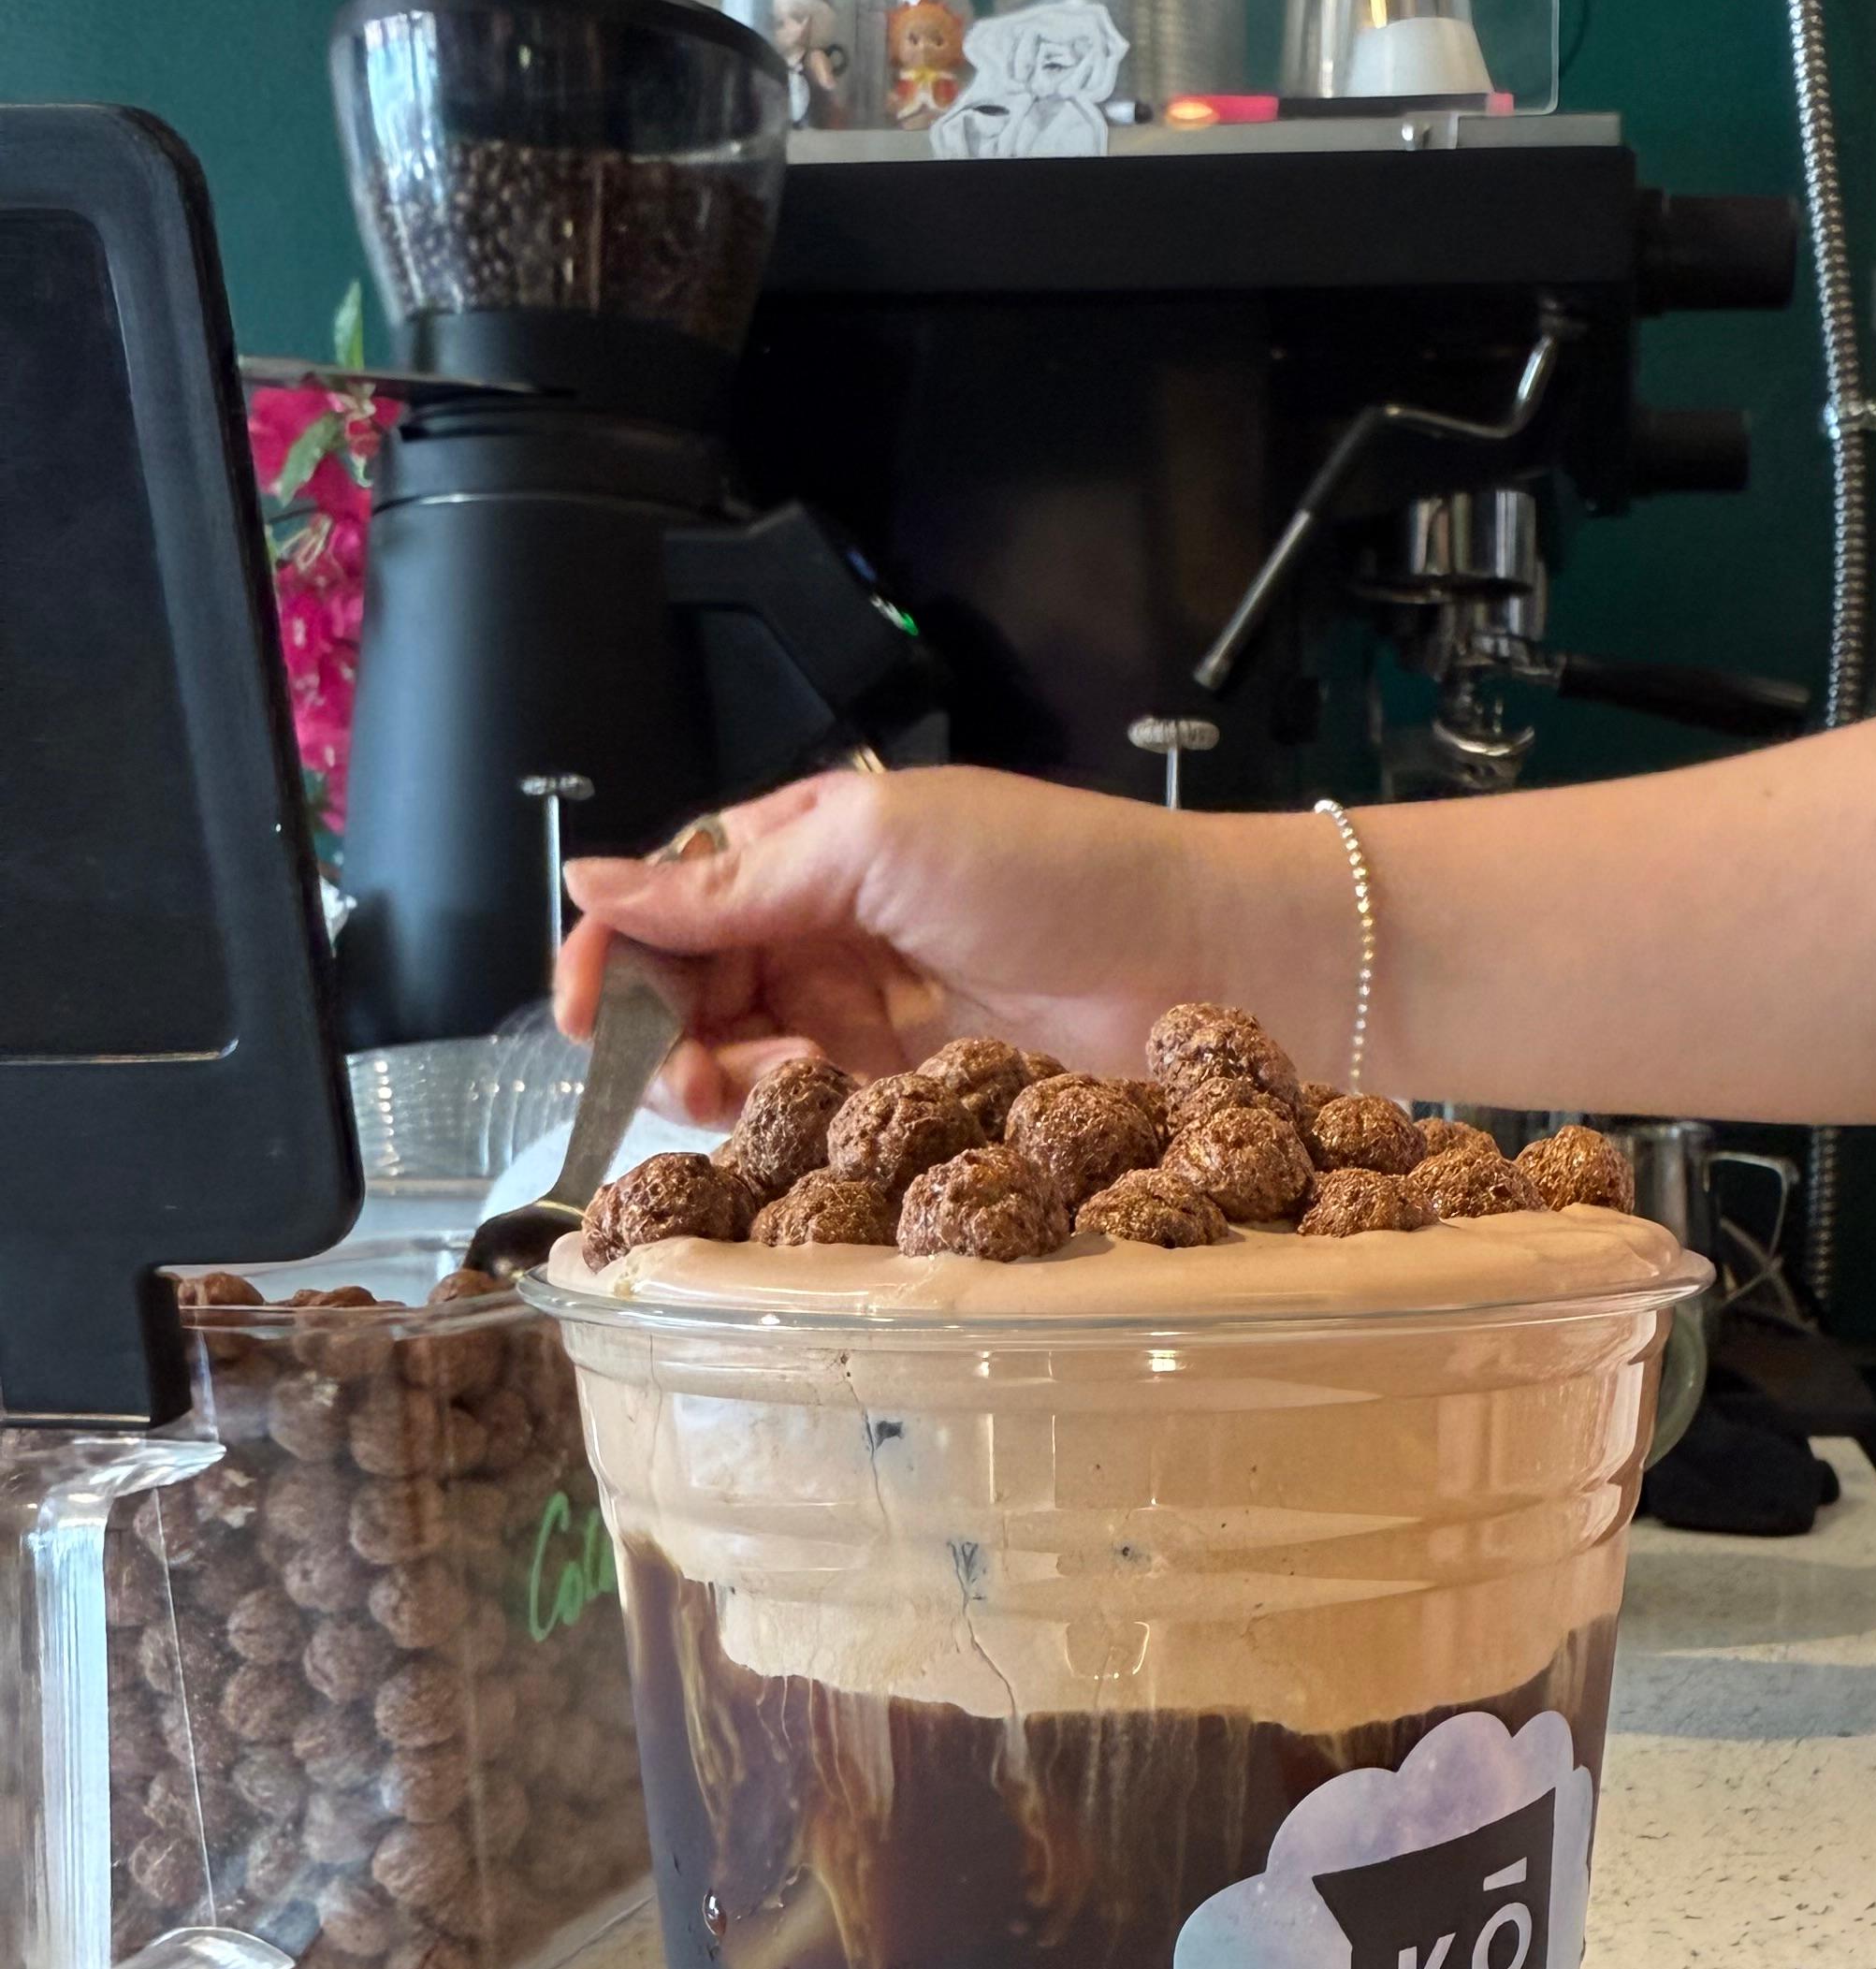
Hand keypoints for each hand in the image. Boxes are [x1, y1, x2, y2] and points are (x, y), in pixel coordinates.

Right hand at [554, 765, 1211, 1120]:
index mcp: (807, 849)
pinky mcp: (912, 1094)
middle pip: (694, 993)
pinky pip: (817, 1116)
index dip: (615, 955)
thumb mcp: (873, 846)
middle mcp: (826, 932)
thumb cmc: (1051, 869)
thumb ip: (732, 882)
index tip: (585, 1013)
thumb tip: (591, 881)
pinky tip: (806, 1115)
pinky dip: (789, 1123)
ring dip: (722, 1083)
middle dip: (664, 1033)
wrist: (1197, 952)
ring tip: (755, 1090)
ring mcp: (869, 1018)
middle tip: (681, 1071)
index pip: (671, 900)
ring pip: (744, 1063)